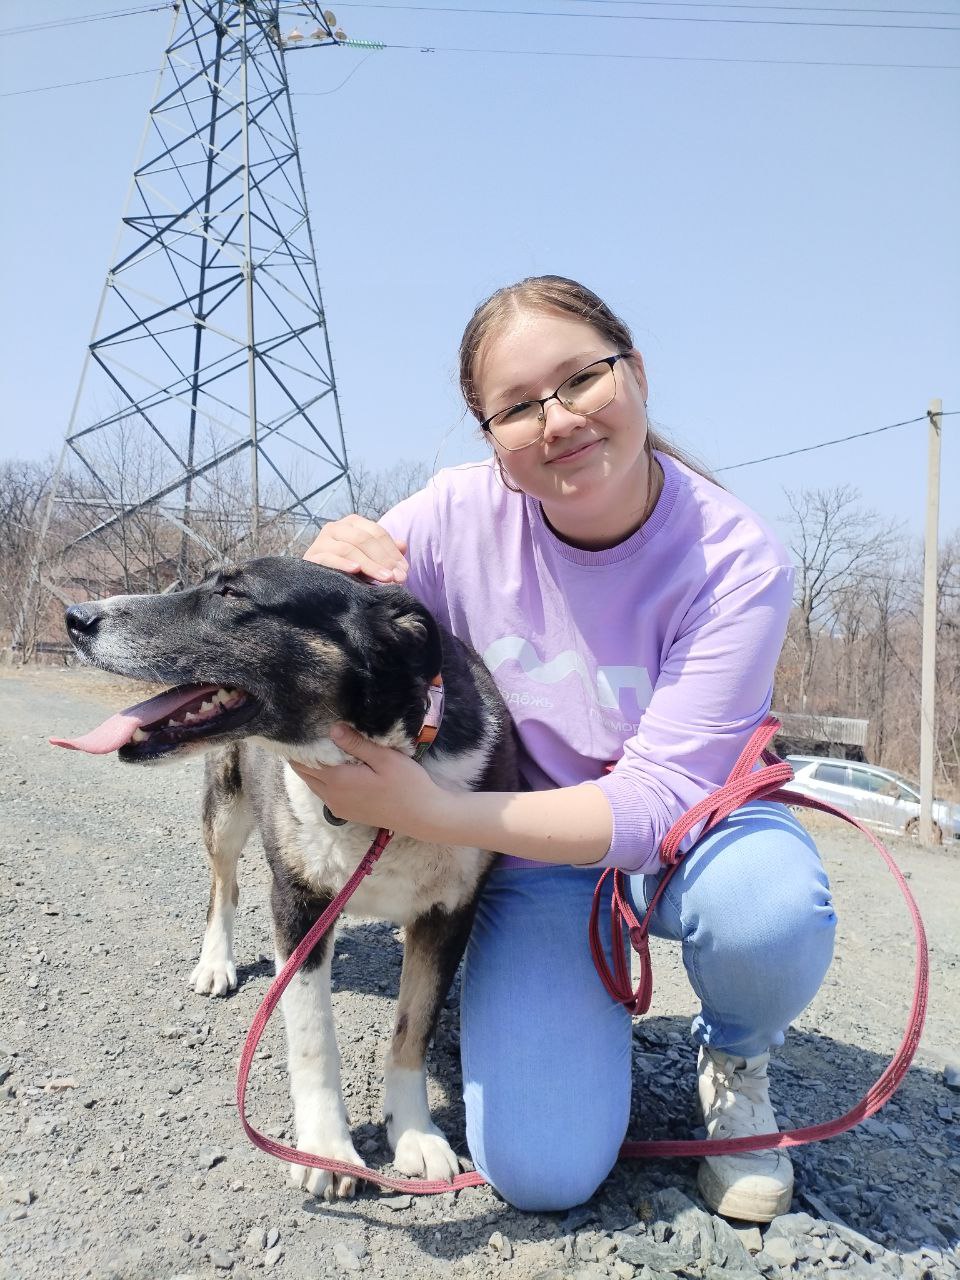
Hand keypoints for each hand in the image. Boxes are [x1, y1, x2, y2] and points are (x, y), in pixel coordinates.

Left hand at [289, 724, 442, 837]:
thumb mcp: (385, 758)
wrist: (422, 817)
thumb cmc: (407, 785)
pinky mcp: (346, 813)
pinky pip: (324, 793)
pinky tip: (335, 766)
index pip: (303, 761)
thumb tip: (332, 728)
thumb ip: (357, 744)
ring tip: (320, 747)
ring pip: (312, 784)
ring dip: (311, 767)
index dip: (298, 745)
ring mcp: (337, 807)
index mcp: (338, 780)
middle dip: (301, 755)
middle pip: (303, 773)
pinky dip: (322, 779)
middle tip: (308, 734)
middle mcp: (331, 796)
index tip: (301, 728)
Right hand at [303, 515, 408, 583]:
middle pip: (364, 539)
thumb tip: (403, 546)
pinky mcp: (312, 556)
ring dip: (370, 565)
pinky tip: (357, 570)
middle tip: (398, 577)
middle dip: (384, 559)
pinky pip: (329, 558)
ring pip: (349, 549)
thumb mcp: (370, 560)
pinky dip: (344, 564)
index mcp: (353, 523)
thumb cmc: (348, 569)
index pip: (377, 533)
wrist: (316, 582)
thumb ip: (386, 553)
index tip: (405, 570)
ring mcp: (322, 541)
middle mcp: (336, 527)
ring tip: (386, 579)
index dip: (393, 551)